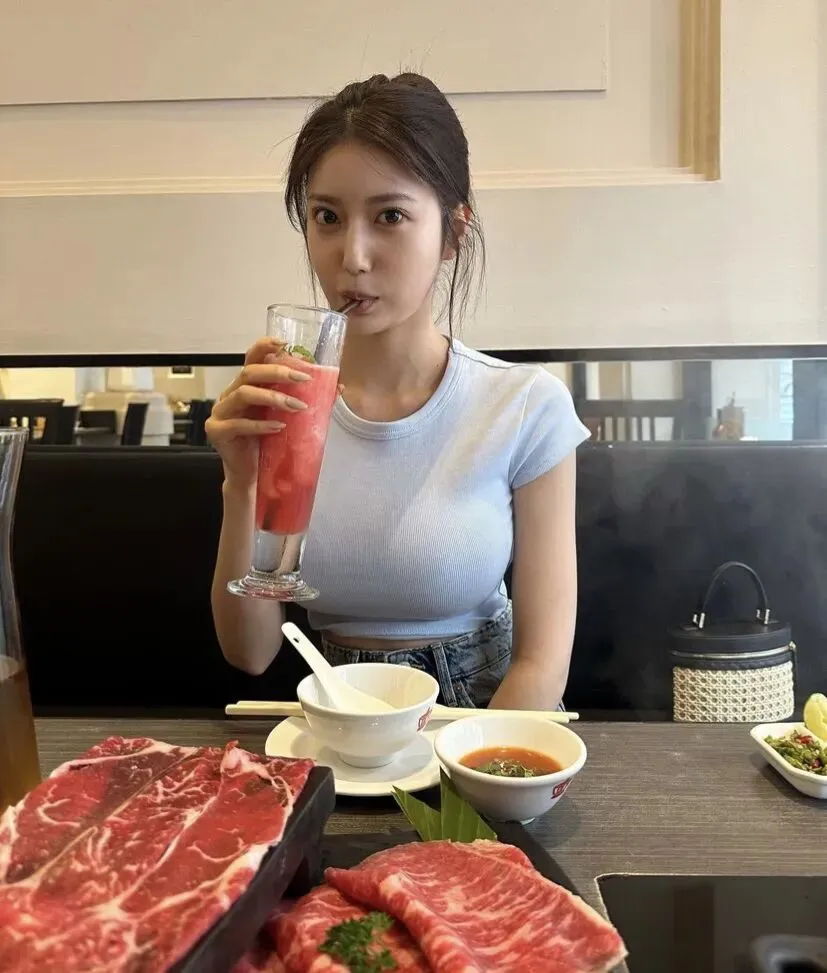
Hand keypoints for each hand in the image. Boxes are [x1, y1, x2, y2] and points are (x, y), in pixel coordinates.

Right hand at [205, 337, 310, 488]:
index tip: (285, 343)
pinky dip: (261, 425)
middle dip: (277, 372)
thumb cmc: (268, 444)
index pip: (251, 358)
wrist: (252, 476)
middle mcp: (230, 395)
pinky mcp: (218, 432)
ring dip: (273, 397)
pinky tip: (279, 427)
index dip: (264, 346)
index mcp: (245, 386)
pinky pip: (239, 424)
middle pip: (249, 372)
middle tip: (303, 379)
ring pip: (244, 394)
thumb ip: (306, 400)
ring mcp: (221, 412)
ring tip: (297, 407)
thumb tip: (338, 387)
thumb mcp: (287, 418)